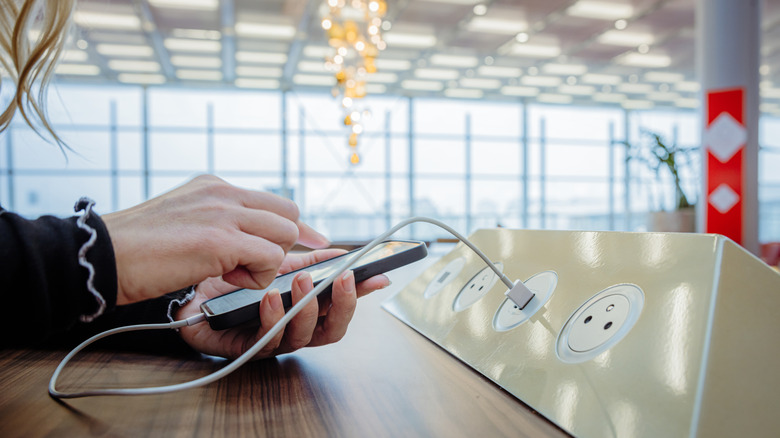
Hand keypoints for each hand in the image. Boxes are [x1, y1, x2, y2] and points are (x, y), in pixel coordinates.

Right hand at [103, 175, 328, 304]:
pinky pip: (269, 257)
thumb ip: (218, 222)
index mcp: (214, 186)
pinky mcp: (220, 239)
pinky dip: (256, 277)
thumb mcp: (184, 221)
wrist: (100, 256)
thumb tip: (247, 242)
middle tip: (264, 267)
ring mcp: (223, 212)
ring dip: (266, 262)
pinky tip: (225, 279)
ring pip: (283, 234)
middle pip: (288, 213)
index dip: (297, 226)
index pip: (274, 200)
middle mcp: (223, 192)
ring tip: (230, 274)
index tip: (316, 241)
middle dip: (285, 244)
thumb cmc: (137, 249)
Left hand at [175, 250, 390, 359]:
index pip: (341, 305)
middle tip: (344, 279)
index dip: (361, 294)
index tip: (377, 275)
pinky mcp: (245, 348)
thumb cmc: (234, 277)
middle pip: (331, 330)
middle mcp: (293, 327)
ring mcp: (272, 340)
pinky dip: (272, 317)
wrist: (188, 287)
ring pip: (303, 337)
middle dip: (342, 306)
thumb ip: (309, 261)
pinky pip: (266, 341)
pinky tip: (269, 296)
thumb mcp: (276, 263)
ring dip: (306, 308)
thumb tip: (342, 251)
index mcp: (305, 307)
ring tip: (301, 281)